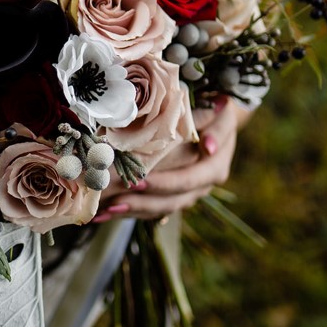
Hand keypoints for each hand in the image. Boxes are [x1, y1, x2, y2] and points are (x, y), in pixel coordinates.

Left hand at [94, 98, 248, 221]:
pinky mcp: (174, 196)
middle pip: (172, 199)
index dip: (166, 183)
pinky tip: (105, 213)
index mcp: (215, 167)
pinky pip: (152, 209)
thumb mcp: (221, 116)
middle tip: (116, 197)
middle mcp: (202, 186)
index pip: (189, 179)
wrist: (213, 124)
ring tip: (107, 209)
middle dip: (142, 200)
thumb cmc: (213, 114)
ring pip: (161, 208)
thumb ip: (216, 127)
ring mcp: (188, 194)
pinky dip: (130, 210)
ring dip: (134, 209)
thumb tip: (207, 145)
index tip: (140, 183)